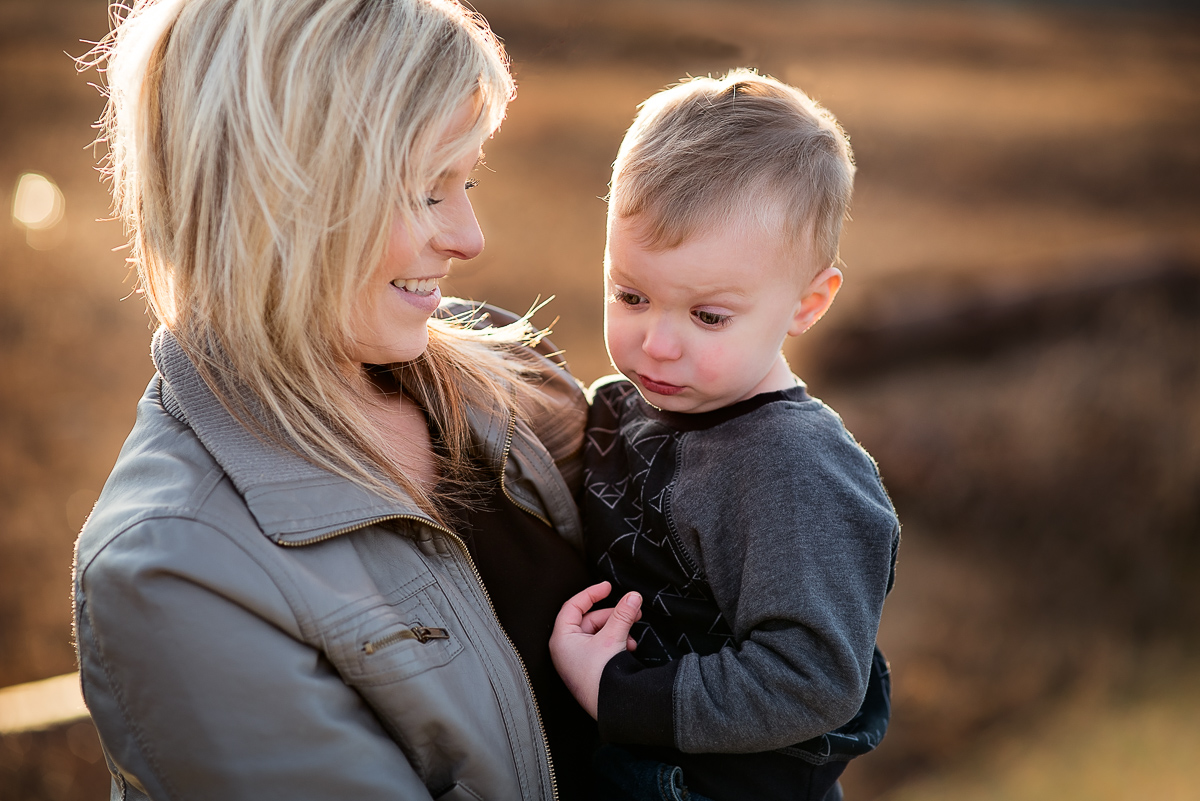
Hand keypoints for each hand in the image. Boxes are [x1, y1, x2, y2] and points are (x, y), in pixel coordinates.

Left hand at [549, 581, 641, 718]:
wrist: (609, 709)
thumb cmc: (600, 676)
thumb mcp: (612, 638)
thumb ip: (622, 614)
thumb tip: (633, 596)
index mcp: (562, 638)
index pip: (573, 606)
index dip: (591, 593)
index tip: (608, 587)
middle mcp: (566, 649)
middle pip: (590, 620)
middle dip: (613, 615)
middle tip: (632, 610)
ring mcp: (576, 660)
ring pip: (598, 634)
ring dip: (617, 630)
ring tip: (632, 634)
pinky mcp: (588, 670)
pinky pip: (601, 648)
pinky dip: (616, 644)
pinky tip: (629, 647)